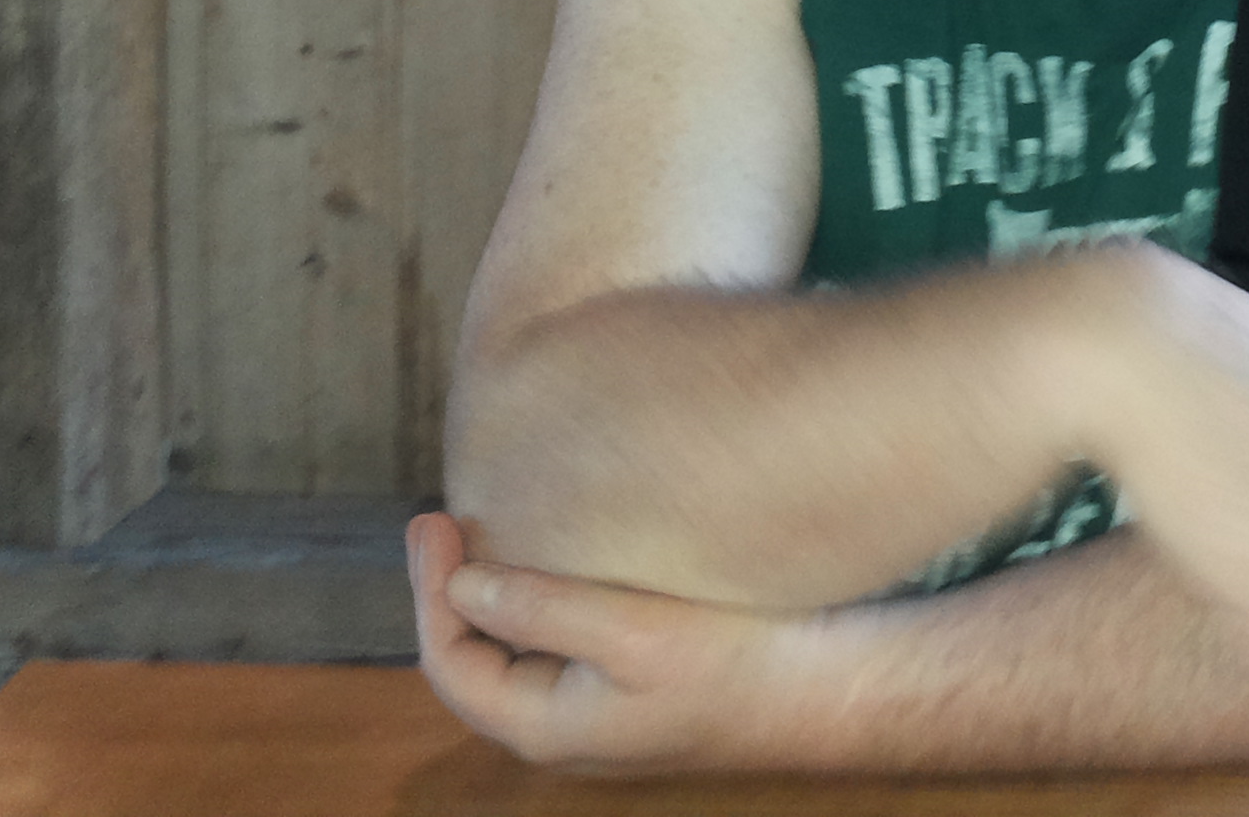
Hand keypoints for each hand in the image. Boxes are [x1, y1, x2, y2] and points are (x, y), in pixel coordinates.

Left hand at [409, 511, 793, 771]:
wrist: (819, 690)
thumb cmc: (732, 664)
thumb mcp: (631, 630)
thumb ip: (542, 609)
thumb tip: (462, 585)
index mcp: (544, 728)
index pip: (451, 664)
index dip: (429, 592)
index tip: (432, 521)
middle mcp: (559, 729)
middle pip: (473, 661)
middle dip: (450, 591)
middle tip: (442, 518)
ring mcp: (592, 711)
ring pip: (512, 655)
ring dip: (491, 595)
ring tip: (483, 531)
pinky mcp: (624, 687)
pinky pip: (553, 648)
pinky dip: (533, 602)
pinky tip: (549, 558)